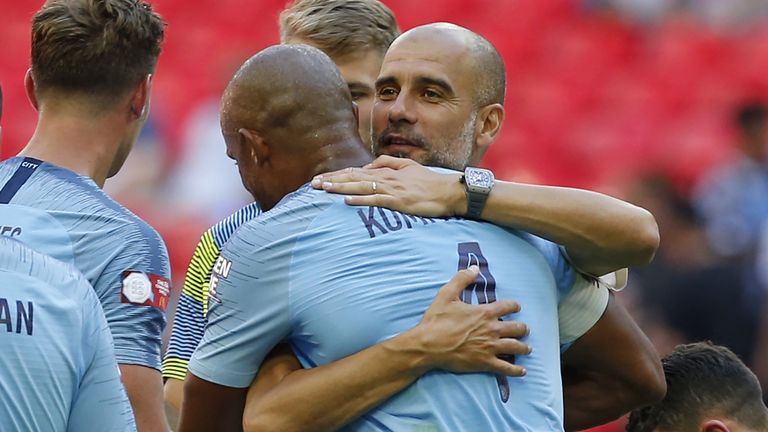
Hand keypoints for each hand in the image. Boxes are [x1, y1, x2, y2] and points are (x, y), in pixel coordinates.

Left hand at [311, 156, 466, 216]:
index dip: (337, 175)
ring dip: (341, 188)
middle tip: (313, 184)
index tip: (321, 179)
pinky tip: (347, 201)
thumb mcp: (408, 167)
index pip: (356, 172)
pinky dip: (361, 200)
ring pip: (361, 187)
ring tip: (324, 189)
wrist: (449, 191)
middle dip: (332, 180)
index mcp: (387, 171)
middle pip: (353, 177)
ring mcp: (392, 189)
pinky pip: (376, 200)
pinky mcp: (399, 201)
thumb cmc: (429, 182)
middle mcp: (386, 178)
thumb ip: (388, 163)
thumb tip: (368, 166)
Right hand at [409, 266, 530, 376]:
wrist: (428, 345)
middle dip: (523, 328)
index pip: (508, 306)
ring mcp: (490, 347)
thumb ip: (461, 279)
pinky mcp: (485, 363)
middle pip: (517, 328)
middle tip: (525, 329)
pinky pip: (506, 368)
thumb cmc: (437, 320)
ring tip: (527, 348)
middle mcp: (492, 329)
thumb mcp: (447, 294)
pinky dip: (516, 370)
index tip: (517, 307)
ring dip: (524, 347)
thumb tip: (474, 268)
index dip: (515, 306)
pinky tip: (522, 371)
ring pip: (515, 347)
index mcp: (485, 313)